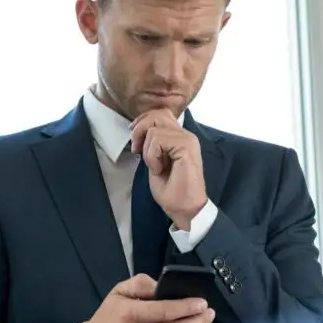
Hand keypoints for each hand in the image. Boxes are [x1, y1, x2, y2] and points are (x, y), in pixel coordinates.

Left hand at [130, 109, 207, 229]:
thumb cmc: (171, 190)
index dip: (143, 122)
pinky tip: (159, 169)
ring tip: (154, 165)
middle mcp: (186, 135)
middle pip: (157, 114)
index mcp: (180, 137)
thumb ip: (153, 143)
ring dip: (147, 149)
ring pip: (154, 127)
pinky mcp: (187, 147)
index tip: (135, 141)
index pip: (160, 114)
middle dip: (139, 129)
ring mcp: (188, 140)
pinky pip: (158, 139)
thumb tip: (139, 130)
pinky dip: (152, 155)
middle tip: (136, 150)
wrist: (185, 208)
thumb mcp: (155, 160)